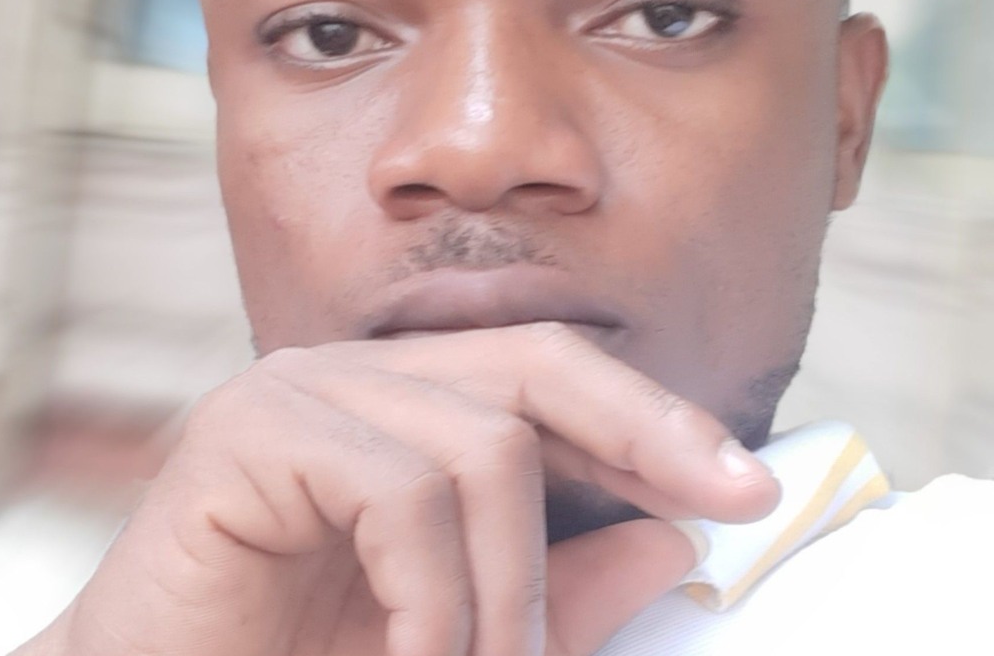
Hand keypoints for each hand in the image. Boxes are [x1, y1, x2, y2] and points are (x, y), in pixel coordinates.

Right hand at [17, 322, 778, 655]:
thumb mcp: (459, 634)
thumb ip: (554, 588)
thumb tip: (668, 536)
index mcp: (406, 401)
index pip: (552, 373)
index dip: (654, 419)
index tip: (748, 484)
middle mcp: (359, 372)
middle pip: (532, 369)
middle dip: (638, 436)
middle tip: (715, 519)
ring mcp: (302, 384)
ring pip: (480, 443)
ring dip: (509, 589)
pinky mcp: (250, 424)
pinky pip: (397, 491)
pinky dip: (433, 599)